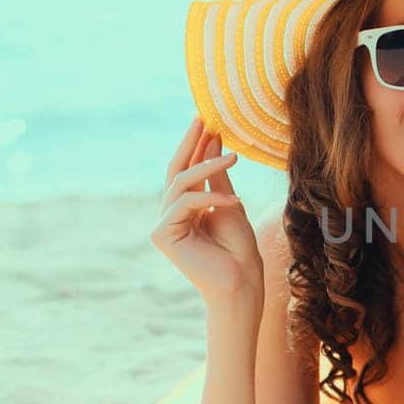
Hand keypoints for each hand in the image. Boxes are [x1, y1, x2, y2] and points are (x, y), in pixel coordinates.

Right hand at [151, 115, 262, 301]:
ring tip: (234, 157)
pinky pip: (185, 203)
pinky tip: (234, 201)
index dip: (196, 145)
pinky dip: (209, 197)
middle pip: (176, 170)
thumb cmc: (239, 251)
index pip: (187, 170)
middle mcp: (171, 214)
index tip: (210, 121)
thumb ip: (217, 176)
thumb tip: (212, 142)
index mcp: (186, 208)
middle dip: (190, 143)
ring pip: (180, 182)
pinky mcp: (163, 235)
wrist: (240, 284)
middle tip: (204, 119)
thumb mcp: (230, 203)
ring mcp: (165, 224)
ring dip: (207, 166)